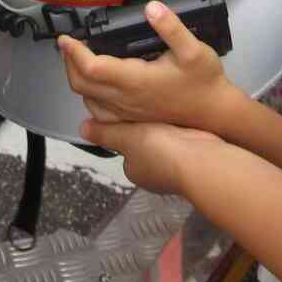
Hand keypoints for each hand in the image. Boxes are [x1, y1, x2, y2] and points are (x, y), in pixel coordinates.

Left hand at [59, 1, 240, 132]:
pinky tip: (93, 85)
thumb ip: (172, 28)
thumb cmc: (204, 82)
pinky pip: (99, 112)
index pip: (92, 67)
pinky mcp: (131, 120)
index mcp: (135, 81)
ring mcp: (127, 113)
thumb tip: (152, 8)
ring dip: (76, 78)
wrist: (215, 112)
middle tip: (68, 45)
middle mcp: (126, 100)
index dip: (74, 51)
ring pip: (88, 99)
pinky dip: (88, 96)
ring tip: (77, 59)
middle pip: (81, 84)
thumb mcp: (194, 50)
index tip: (66, 38)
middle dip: (69, 62)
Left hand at [75, 119, 222, 195]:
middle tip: (150, 108)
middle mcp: (153, 173)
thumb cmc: (160, 151)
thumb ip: (105, 133)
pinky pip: (182, 139)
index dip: (126, 129)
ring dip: (165, 129)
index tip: (131, 113)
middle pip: (145, 145)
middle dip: (147, 129)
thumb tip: (83, 130)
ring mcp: (174, 167)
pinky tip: (182, 118)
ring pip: (164, 142)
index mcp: (134, 170)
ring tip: (166, 109)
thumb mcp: (126, 137)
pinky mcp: (193, 157)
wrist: (198, 159)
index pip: (124, 146)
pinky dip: (181, 130)